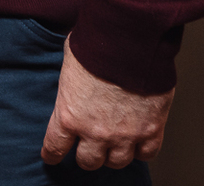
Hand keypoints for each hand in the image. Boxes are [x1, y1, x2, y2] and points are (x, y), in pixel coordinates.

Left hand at [40, 39, 173, 169]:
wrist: (129, 42)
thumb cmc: (96, 45)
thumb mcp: (68, 63)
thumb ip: (71, 81)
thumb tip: (74, 74)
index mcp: (69, 115)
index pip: (55, 147)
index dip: (53, 153)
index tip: (52, 156)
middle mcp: (95, 131)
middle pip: (88, 161)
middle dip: (87, 154)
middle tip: (89, 147)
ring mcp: (124, 134)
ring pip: (117, 162)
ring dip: (114, 154)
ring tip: (114, 145)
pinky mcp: (150, 130)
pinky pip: (147, 154)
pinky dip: (142, 150)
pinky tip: (139, 142)